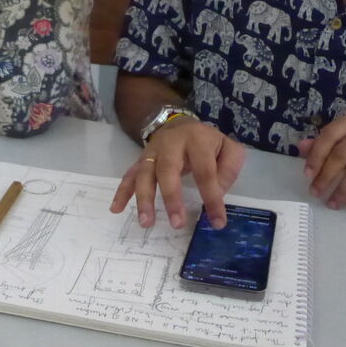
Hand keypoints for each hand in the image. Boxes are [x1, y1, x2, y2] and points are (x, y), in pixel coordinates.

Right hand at [109, 118, 245, 230]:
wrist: (180, 123)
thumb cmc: (207, 143)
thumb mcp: (228, 149)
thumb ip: (228, 170)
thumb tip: (217, 193)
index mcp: (198, 140)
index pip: (205, 171)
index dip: (212, 197)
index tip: (217, 222)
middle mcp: (172, 143)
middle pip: (167, 169)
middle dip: (171, 197)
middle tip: (177, 223)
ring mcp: (153, 151)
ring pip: (145, 173)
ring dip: (144, 198)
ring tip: (146, 222)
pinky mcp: (141, 160)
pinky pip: (129, 175)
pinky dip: (122, 192)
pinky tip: (116, 209)